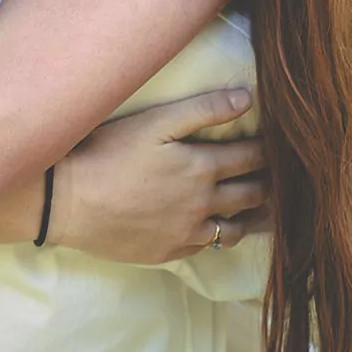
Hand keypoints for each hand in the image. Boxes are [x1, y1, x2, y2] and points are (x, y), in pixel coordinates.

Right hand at [46, 89, 268, 265]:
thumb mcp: (156, 122)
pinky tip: (223, 230)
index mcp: (202, 168)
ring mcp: (186, 233)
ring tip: (268, 211)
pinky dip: (221, 237)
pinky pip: (207, 248)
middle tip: (284, 178)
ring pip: (235, 229)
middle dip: (270, 184)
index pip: (252, 158)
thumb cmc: (108, 152)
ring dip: (255, 217)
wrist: (67, 202)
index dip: (270, 150)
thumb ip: (204, 109)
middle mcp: (202, 204)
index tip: (282, 145)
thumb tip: (248, 99)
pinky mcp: (167, 252)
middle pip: (252, 195)